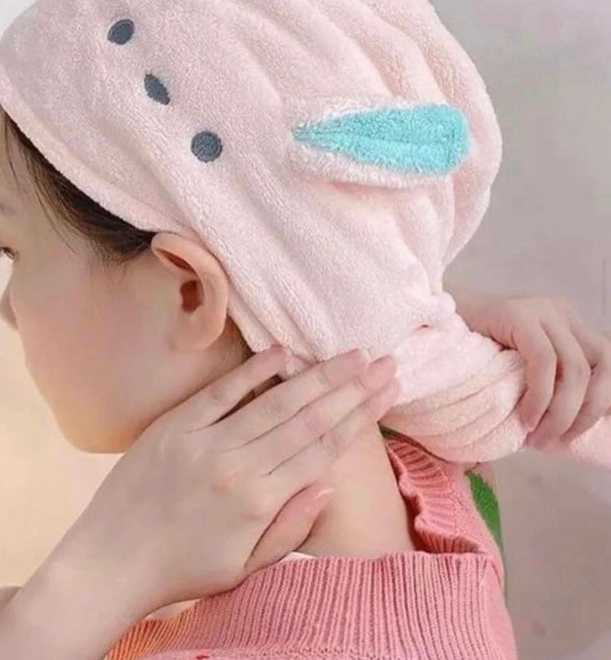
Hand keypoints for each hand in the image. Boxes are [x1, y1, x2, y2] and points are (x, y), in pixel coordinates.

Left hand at [64, 345, 398, 612]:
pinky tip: (282, 351)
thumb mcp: (244, 567)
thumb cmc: (182, 570)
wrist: (109, 563)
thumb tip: (329, 485)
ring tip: (351, 355)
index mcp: (260, 502)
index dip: (360, 416)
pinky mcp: (175, 426)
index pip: (324, 449)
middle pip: (309, 418)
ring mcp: (205, 441)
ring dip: (317, 375)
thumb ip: (291, 527)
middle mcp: (238, 466)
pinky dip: (252, 371)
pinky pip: (221, 391)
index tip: (387, 391)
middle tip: (384, 361)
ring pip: (274, 401)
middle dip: (352, 388)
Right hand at [452, 291, 610, 448]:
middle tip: (557, 441)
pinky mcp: (518, 315)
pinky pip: (544, 362)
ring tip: (538, 437)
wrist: (430, 322)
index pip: (607, 362)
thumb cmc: (471, 352)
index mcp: (567, 323)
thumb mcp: (519, 366)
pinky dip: (540, 397)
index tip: (578, 433)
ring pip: (576, 369)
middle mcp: (560, 311)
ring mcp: (540, 310)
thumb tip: (573, 426)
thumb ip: (548, 382)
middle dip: (587, 413)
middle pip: (602, 365)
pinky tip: (525, 418)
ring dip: (561, 413)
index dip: (604, 401)